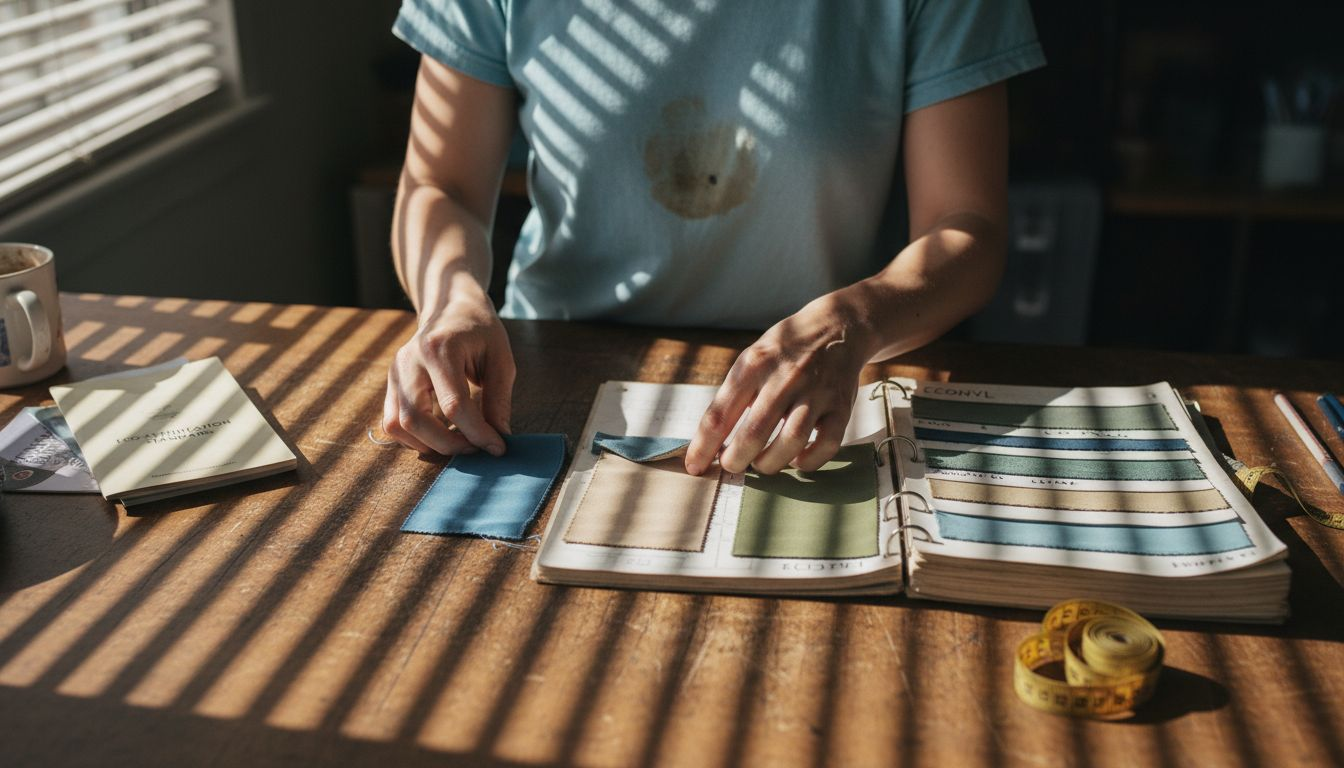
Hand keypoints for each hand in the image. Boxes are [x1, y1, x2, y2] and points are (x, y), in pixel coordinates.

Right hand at [383, 284, 514, 455]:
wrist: (451, 307)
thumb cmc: (480, 331)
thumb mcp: (500, 359)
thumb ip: (499, 400)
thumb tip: (499, 438)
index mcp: (440, 348)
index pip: (454, 404)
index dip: (477, 433)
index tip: (497, 447)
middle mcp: (410, 360)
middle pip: (418, 418)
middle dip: (449, 444)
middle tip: (476, 449)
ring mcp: (395, 372)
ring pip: (398, 424)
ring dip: (429, 444)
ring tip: (459, 443)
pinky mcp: (391, 383)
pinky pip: (392, 422)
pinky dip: (413, 438)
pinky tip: (438, 436)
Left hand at [685, 291, 876, 475]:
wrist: (838, 327)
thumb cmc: (785, 351)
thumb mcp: (753, 358)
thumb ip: (734, 395)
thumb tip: (709, 442)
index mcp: (755, 364)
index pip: (720, 413)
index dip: (704, 446)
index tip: (695, 466)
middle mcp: (786, 377)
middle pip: (755, 433)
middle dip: (736, 459)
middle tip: (730, 465)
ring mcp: (817, 393)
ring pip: (791, 441)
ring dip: (770, 462)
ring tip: (760, 462)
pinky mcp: (841, 407)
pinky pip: (826, 445)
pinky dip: (808, 461)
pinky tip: (796, 459)